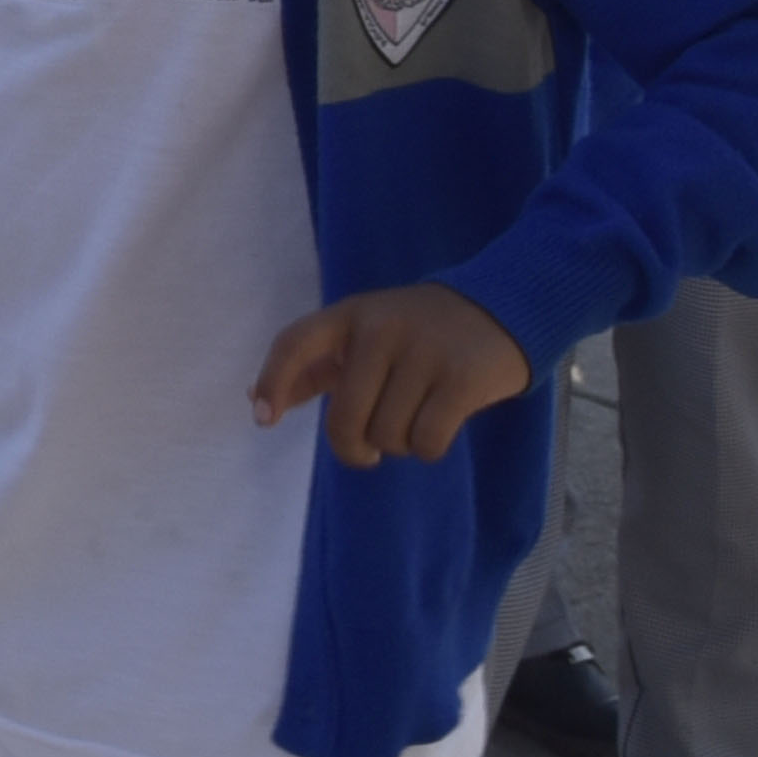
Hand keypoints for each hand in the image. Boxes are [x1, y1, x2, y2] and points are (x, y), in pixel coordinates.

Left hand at [249, 283, 534, 469]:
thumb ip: (314, 367)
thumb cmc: (418, 333)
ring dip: (400, 443)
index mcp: (350, 315)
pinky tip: (440, 426)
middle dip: (356, 447)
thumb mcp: (362, 335)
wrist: (501, 308)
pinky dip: (430, 448)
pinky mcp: (462, 378)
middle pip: (346, 419)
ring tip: (417, 416)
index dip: (274, 381)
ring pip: (388, 436)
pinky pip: (427, 442)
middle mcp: (381, 328)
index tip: (263, 420)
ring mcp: (423, 351)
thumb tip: (256, 399)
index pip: (295, 342)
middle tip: (371, 446)